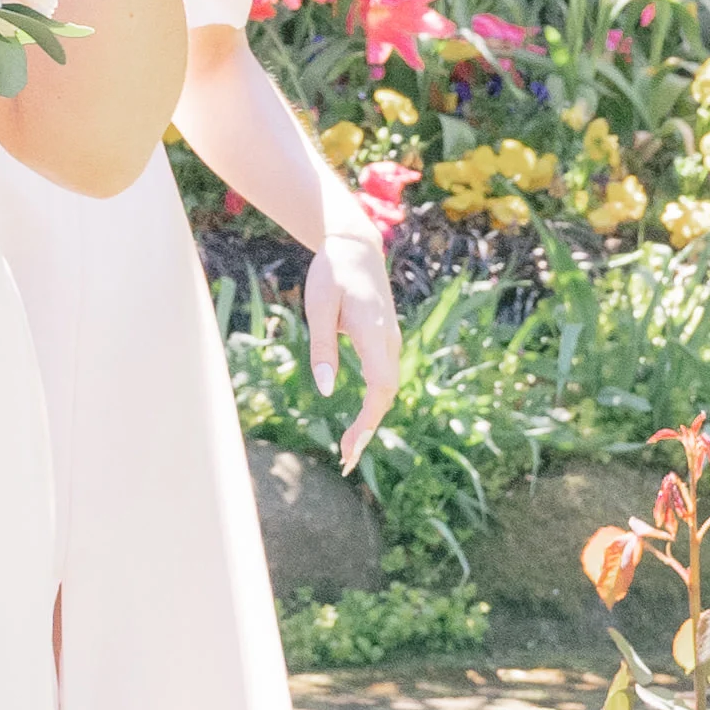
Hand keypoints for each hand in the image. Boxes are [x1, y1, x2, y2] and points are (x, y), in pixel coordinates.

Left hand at [305, 197, 406, 466]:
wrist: (356, 248)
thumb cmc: (333, 273)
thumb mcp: (318, 306)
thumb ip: (322, 347)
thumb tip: (326, 391)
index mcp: (374, 333)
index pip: (379, 387)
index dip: (368, 420)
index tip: (350, 446)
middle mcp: (389, 342)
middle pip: (386, 395)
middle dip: (367, 430)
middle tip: (345, 460)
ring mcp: (391, 343)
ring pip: (386, 390)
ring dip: (370, 421)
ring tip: (348, 450)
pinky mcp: (385, 343)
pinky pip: (383, 380)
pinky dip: (372, 405)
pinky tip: (357, 423)